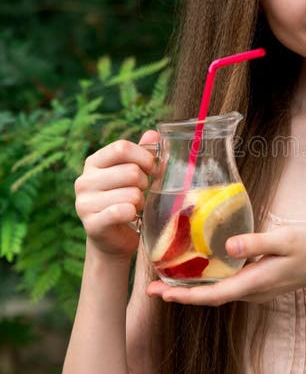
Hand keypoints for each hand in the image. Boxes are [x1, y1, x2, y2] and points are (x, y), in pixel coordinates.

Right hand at [74, 131, 158, 258]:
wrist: (113, 239)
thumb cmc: (125, 200)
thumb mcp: (132, 174)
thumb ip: (141, 153)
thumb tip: (154, 134)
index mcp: (94, 163)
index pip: (121, 148)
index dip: (144, 157)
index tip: (152, 169)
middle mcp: (84, 180)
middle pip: (131, 172)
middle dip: (145, 184)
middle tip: (141, 193)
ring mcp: (84, 203)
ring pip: (131, 194)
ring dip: (140, 202)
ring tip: (134, 207)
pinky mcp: (91, 224)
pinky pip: (122, 212)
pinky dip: (133, 214)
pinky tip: (131, 217)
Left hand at [145, 222, 305, 305]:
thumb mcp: (286, 239)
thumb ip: (256, 243)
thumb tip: (227, 247)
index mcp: (254, 282)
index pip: (211, 295)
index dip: (183, 296)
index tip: (159, 293)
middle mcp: (252, 290)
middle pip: (209, 296)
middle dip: (180, 293)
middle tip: (150, 287)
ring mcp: (256, 288)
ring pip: (217, 291)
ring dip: (192, 287)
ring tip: (167, 277)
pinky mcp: (260, 281)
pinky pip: (228, 284)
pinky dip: (209, 279)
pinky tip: (200, 266)